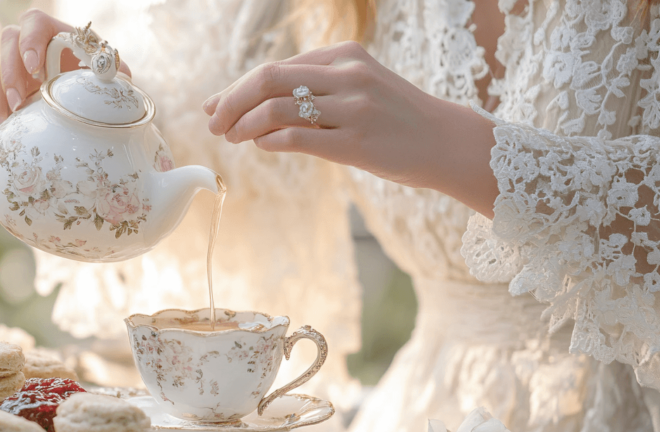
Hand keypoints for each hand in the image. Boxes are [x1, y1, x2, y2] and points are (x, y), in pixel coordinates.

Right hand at [0, 10, 131, 137]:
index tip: (34, 67)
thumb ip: (113, 73)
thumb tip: (119, 81)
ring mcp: (11, 69)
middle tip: (18, 102)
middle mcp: (26, 47)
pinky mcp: (3, 92)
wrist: (82, 97)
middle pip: (6, 44)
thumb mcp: (106, 73)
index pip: (33, 22)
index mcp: (52, 34)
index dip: (30, 41)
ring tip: (3, 123)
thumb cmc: (94, 77)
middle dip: (9, 74)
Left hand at [202, 42, 497, 217]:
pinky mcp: (356, 143)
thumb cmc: (394, 119)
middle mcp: (346, 76)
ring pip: (277, 108)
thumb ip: (312, 89)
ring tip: (231, 139)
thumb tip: (252, 104)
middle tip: (212, 124)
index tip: (215, 107)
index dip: (237, 88)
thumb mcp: (357, 87)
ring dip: (244, 125)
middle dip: (230, 102)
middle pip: (267, 80)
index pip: (275, 68)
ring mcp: (352, 109)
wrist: (446, 142)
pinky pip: (298, 138)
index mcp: (343, 57)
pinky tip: (260, 147)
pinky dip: (269, 141)